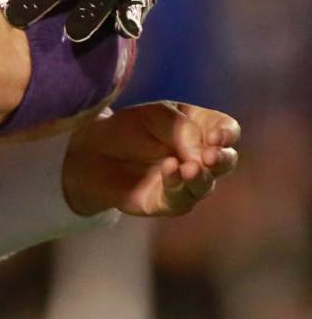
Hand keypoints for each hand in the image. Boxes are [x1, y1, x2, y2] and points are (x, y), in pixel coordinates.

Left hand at [62, 102, 239, 217]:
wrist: (91, 151)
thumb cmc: (126, 129)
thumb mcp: (153, 116)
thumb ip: (181, 129)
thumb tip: (203, 152)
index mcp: (200, 128)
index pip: (226, 130)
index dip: (226, 134)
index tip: (216, 136)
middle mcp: (199, 157)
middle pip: (226, 161)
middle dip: (222, 159)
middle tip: (210, 156)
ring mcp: (187, 182)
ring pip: (206, 184)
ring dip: (201, 176)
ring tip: (190, 167)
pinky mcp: (169, 202)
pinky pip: (180, 198)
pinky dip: (176, 184)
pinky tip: (170, 171)